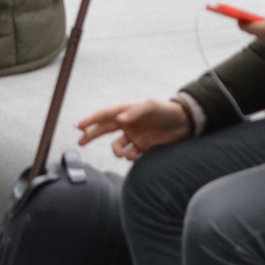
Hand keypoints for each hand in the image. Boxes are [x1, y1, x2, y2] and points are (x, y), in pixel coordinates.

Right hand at [77, 97, 191, 160]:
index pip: (105, 115)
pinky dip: (129, 157)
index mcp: (127, 111)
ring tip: (122, 153)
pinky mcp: (141, 146)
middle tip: (80, 142)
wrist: (184, 123)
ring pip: (116, 146)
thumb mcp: (152, 107)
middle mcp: (127, 123)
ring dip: (116, 151)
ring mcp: (134, 135)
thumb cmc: (167, 111)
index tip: (80, 126)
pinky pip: (129, 154)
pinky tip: (135, 155)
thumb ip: (135, 112)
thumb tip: (120, 120)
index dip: (92, 120)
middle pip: (104, 130)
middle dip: (91, 136)